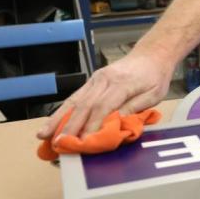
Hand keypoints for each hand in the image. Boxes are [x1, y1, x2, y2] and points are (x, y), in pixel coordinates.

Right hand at [35, 51, 172, 142]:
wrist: (151, 55)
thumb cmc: (155, 76)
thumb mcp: (154, 94)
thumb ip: (135, 108)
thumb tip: (116, 122)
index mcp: (122, 83)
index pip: (103, 106)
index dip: (92, 125)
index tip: (84, 141)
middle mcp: (105, 80)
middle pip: (85, 104)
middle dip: (70, 126)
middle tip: (58, 143)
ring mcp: (96, 79)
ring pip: (75, 100)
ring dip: (58, 118)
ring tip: (44, 134)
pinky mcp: (92, 80)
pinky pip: (76, 96)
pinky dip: (63, 111)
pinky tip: (53, 122)